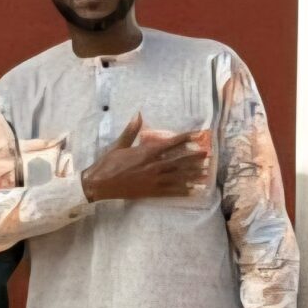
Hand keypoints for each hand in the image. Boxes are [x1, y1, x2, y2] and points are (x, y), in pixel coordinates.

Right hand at [81, 113, 210, 202]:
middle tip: (208, 155)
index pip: (171, 143)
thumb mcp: (119, 145)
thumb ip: (131, 131)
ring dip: (193, 175)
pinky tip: (193, 191)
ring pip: (178, 177)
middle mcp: (153, 166)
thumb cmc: (107, 164)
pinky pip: (171, 191)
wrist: (99, 185)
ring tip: (205, 173)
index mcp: (146, 153)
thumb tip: (137, 115)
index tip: (198, 135)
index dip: (186, 139)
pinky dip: (183, 191)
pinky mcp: (151, 192)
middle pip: (179, 161)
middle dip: (194, 158)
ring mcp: (153, 180)